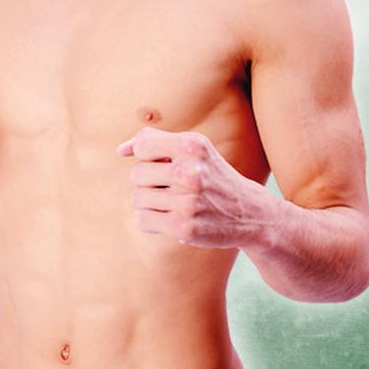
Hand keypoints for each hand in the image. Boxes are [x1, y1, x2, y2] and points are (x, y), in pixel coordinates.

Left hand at [116, 126, 271, 248]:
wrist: (248, 212)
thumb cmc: (210, 174)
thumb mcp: (191, 148)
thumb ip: (153, 141)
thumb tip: (120, 150)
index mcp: (191, 146)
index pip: (142, 146)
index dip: (146, 155)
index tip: (161, 162)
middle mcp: (190, 172)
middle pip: (137, 174)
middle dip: (148, 181)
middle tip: (171, 185)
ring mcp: (187, 201)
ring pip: (137, 198)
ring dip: (149, 201)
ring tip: (172, 201)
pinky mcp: (183, 228)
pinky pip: (142, 220)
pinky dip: (150, 219)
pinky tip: (169, 216)